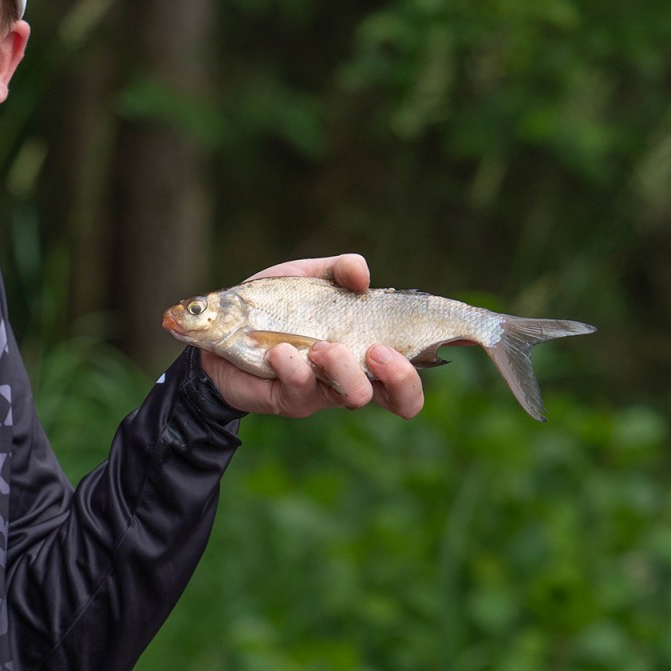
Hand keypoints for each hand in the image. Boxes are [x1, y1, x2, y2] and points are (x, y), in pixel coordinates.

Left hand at [199, 253, 423, 419]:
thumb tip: (363, 274)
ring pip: (355, 397)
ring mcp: (323, 391)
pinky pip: (302, 390)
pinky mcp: (288, 398)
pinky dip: (294, 366)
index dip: (442, 352)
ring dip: (345, 369)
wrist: (219, 328)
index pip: (420, 359)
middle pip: (404, 400)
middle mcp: (355, 374)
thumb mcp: (307, 276)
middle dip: (402, 378)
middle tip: (380, 352)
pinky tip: (282, 350)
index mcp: (370, 345)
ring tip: (323, 347)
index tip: (451, 331)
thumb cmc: (272, 304)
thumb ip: (337, 270)